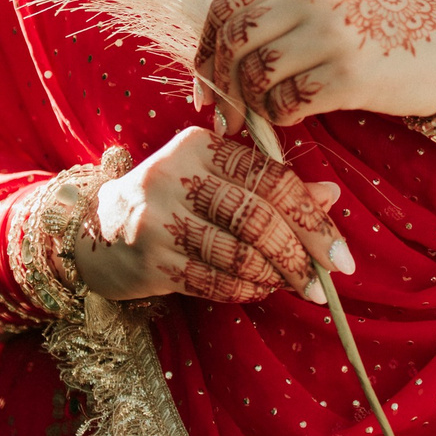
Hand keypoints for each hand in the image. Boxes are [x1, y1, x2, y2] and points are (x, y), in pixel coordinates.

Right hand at [74, 126, 353, 304]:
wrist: (95, 228)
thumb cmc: (172, 197)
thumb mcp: (216, 176)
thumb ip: (270, 183)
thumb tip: (330, 195)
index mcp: (200, 145)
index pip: (270, 178)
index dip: (311, 217)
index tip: (340, 253)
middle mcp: (176, 176)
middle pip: (257, 218)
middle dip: (299, 255)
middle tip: (324, 282)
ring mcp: (159, 219)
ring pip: (237, 253)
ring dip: (274, 276)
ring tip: (294, 287)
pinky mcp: (150, 259)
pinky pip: (212, 280)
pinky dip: (244, 289)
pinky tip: (258, 290)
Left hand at [191, 0, 435, 128]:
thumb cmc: (387, 31)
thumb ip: (283, 9)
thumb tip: (218, 53)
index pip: (228, 4)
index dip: (206, 47)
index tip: (206, 81)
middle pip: (235, 39)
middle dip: (221, 83)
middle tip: (227, 114)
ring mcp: (334, 30)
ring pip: (257, 74)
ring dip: (254, 105)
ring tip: (268, 116)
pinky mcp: (350, 73)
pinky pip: (288, 103)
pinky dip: (283, 118)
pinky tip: (298, 117)